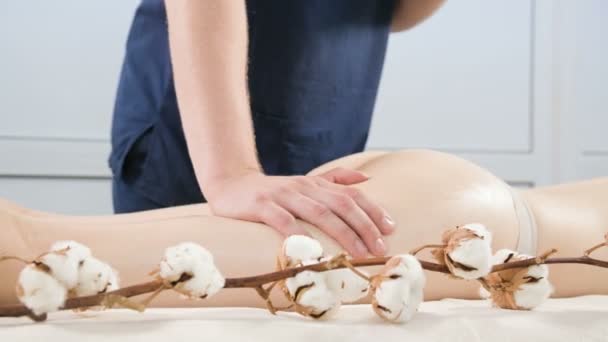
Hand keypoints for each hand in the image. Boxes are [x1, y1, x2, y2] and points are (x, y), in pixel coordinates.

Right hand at [205, 168, 394, 257]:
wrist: (230, 184)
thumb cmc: (273, 191)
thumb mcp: (306, 182)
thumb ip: (334, 179)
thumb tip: (367, 178)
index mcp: (317, 184)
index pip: (351, 195)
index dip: (373, 210)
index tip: (391, 229)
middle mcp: (304, 187)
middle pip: (342, 204)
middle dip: (364, 226)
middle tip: (380, 248)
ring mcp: (283, 195)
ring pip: (320, 213)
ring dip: (343, 233)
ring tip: (359, 253)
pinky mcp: (262, 206)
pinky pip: (284, 221)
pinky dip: (301, 235)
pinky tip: (314, 251)